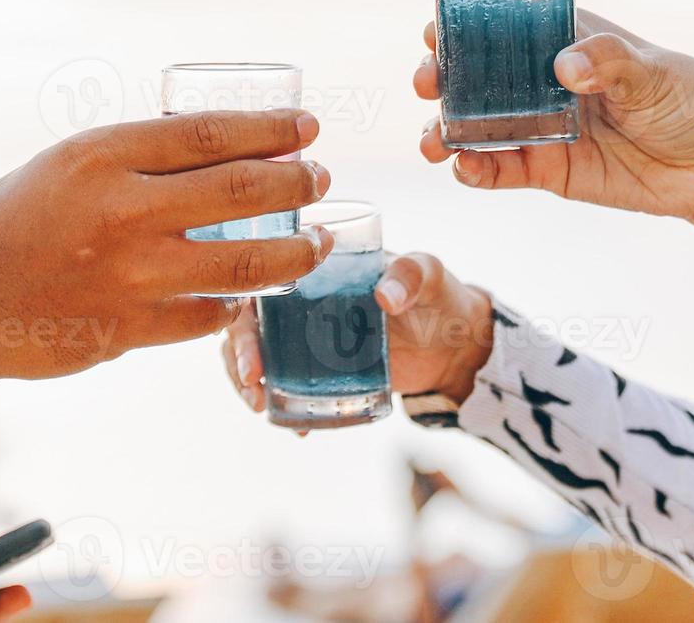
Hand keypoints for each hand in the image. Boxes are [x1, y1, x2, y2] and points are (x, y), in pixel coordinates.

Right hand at [0, 109, 335, 383]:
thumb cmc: (15, 220)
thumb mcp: (67, 164)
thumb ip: (140, 157)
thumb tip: (228, 147)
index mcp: (101, 157)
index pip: (210, 133)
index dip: (270, 129)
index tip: (308, 127)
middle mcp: (120, 212)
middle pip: (240, 191)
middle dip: (295, 183)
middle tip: (319, 178)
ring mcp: (128, 276)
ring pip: (243, 263)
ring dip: (294, 251)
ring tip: (318, 241)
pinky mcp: (130, 330)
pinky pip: (210, 315)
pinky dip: (239, 302)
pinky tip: (255, 291)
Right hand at [222, 252, 494, 411]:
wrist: (455, 344)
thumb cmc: (438, 295)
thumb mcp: (428, 275)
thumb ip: (410, 276)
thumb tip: (385, 297)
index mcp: (316, 266)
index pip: (264, 277)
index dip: (243, 307)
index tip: (253, 340)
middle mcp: (301, 299)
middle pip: (248, 321)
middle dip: (238, 353)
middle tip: (252, 385)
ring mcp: (307, 336)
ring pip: (258, 354)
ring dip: (247, 381)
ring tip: (260, 407)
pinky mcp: (320, 369)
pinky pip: (286, 385)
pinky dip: (282, 405)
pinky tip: (296, 426)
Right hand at [415, 10, 693, 242]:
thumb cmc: (690, 100)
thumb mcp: (656, 72)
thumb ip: (611, 63)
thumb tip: (566, 65)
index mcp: (564, 40)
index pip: (501, 25)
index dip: (462, 25)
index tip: (435, 29)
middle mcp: (541, 80)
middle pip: (474, 75)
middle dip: (442, 77)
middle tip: (430, 82)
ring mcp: (539, 126)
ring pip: (476, 125)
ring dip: (446, 130)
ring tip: (433, 141)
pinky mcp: (548, 169)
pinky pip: (500, 170)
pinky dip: (475, 170)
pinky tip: (463, 168)